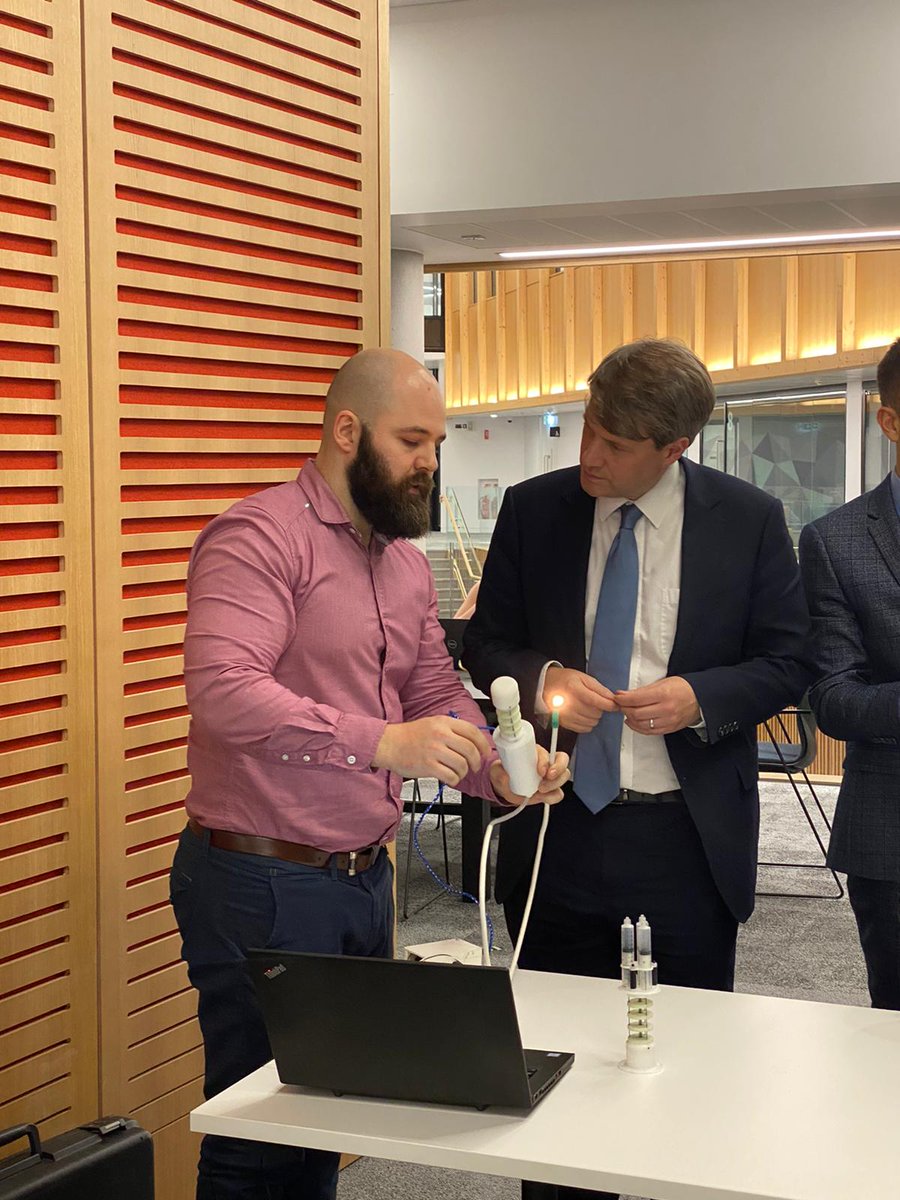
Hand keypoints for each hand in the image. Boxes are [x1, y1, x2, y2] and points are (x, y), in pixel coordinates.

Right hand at [373, 716, 491, 786]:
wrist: (388, 744)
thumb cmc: (409, 736)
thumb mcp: (433, 723)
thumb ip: (452, 729)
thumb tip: (473, 741)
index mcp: (444, 722)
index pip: (473, 732)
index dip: (483, 744)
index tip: (485, 752)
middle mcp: (440, 734)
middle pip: (470, 750)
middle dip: (477, 762)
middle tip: (475, 767)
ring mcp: (434, 750)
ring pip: (462, 765)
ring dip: (464, 772)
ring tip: (458, 772)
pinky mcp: (428, 766)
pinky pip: (451, 776)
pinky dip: (454, 780)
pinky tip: (450, 778)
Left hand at [490, 746, 569, 806]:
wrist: (504, 789)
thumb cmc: (503, 774)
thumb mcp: (496, 770)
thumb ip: (498, 771)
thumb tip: (505, 775)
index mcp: (534, 753)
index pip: (547, 751)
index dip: (546, 760)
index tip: (540, 770)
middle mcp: (545, 762)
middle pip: (562, 760)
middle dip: (558, 770)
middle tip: (545, 778)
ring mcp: (550, 777)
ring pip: (564, 776)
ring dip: (555, 784)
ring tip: (540, 790)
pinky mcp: (550, 790)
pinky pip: (558, 793)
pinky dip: (552, 797)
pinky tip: (542, 797)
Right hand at [543, 666, 616, 732]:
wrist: (546, 685)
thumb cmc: (564, 680)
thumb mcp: (583, 677)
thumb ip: (599, 689)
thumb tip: (612, 699)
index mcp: (573, 688)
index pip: (596, 701)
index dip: (609, 704)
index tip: (615, 705)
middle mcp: (567, 703)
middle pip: (595, 713)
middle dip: (600, 708)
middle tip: (595, 701)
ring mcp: (565, 715)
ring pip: (591, 722)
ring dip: (594, 716)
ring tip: (588, 707)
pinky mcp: (564, 723)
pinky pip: (584, 729)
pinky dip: (588, 723)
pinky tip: (583, 714)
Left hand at [614, 676, 700, 734]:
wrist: (700, 699)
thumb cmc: (681, 687)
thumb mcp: (663, 683)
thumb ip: (643, 690)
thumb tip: (624, 695)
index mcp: (664, 694)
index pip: (636, 699)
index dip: (623, 699)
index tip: (616, 697)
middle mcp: (666, 709)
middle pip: (636, 713)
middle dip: (624, 709)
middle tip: (620, 705)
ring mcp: (668, 721)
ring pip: (641, 724)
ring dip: (629, 719)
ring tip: (626, 713)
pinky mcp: (669, 729)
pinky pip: (649, 732)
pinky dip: (638, 728)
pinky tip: (633, 722)